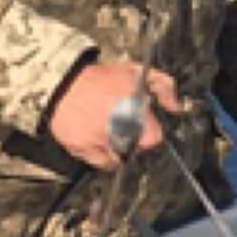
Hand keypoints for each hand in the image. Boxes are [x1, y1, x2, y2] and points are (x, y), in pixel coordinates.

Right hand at [48, 61, 181, 170]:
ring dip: (121, 149)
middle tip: (128, 129)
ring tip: (113, 134)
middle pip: (139, 148)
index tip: (145, 127)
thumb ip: (163, 86)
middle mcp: (117, 125)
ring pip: (122, 158)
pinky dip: (105, 157)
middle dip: (137, 140)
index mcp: (133, 106)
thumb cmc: (99, 79)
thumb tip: (175, 106)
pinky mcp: (82, 147)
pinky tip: (102, 142)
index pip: (154, 136)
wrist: (61, 83)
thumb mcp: (136, 72)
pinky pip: (102, 163)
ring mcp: (99, 139)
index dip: (151, 131)